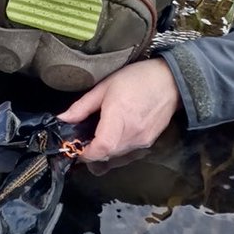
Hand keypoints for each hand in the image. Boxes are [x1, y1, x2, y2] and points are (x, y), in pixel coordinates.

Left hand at [56, 58, 179, 164]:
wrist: (170, 81)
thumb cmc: (137, 79)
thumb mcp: (104, 87)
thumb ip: (82, 106)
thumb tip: (63, 118)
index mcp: (119, 116)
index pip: (102, 147)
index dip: (86, 153)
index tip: (75, 148)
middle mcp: (132, 132)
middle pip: (107, 154)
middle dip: (92, 150)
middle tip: (83, 139)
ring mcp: (142, 139)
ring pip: (117, 154)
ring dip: (105, 148)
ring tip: (99, 134)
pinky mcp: (149, 142)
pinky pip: (128, 150)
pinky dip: (117, 146)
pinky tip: (115, 132)